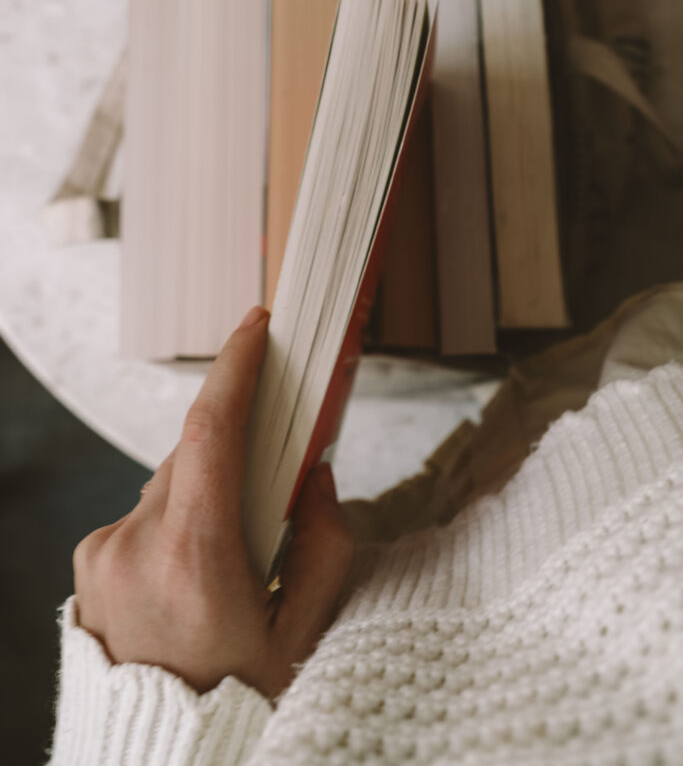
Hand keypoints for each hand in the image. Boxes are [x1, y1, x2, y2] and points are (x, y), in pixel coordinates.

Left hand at [73, 306, 353, 698]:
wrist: (157, 755)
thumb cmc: (234, 700)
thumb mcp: (304, 634)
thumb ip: (324, 545)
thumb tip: (313, 474)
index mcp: (196, 562)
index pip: (212, 433)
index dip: (236, 368)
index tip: (257, 328)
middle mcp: (136, 547)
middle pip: (196, 454)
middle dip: (237, 453)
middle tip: (270, 487)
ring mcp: (102, 552)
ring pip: (170, 482)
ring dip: (205, 492)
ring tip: (228, 554)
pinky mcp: (89, 559)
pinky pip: (144, 509)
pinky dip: (176, 517)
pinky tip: (192, 569)